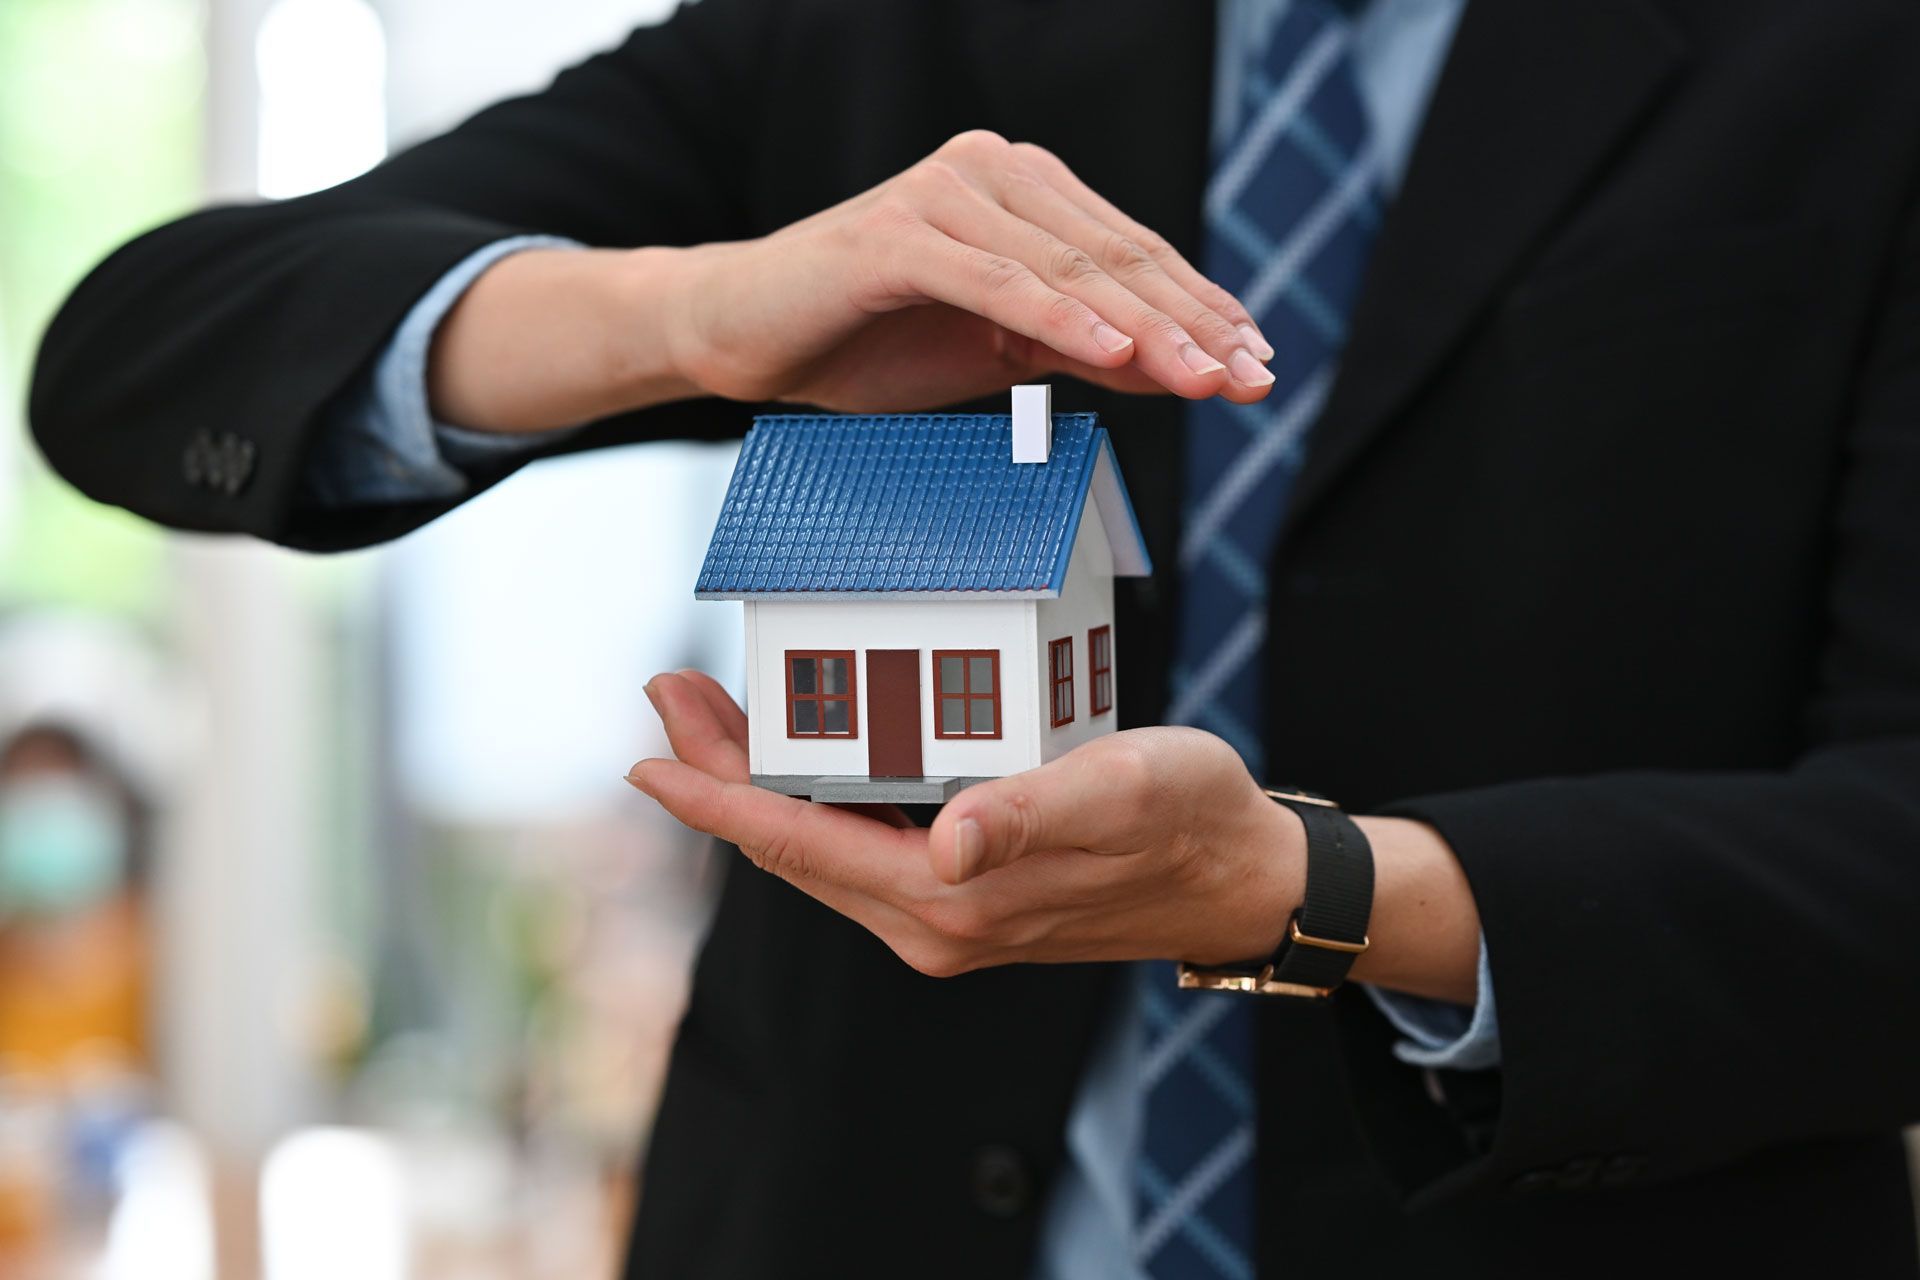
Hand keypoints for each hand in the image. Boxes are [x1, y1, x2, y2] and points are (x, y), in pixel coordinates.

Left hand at [624, 670, 1302, 976]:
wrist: (1241, 875)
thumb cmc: (1189, 820)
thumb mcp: (1120, 791)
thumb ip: (1029, 814)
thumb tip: (945, 843)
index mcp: (952, 899)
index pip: (800, 845)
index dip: (716, 800)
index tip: (647, 756)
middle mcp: (932, 921)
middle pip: (792, 845)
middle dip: (720, 774)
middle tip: (671, 689)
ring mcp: (945, 914)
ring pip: (821, 845)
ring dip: (761, 781)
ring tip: (714, 708)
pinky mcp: (964, 894)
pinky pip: (862, 844)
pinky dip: (817, 793)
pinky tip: (808, 746)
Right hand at [667, 130, 1278, 411]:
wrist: (745, 333)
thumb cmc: (865, 340)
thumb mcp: (995, 350)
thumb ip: (1081, 346)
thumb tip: (1185, 367)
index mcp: (1021, 191)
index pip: (1132, 253)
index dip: (1202, 309)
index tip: (1259, 364)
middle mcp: (991, 174)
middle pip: (1115, 256)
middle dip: (1192, 324)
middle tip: (1250, 379)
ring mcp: (943, 196)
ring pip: (1067, 267)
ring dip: (1142, 327)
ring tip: (1203, 375)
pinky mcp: (897, 233)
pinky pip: (994, 278)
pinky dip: (1056, 315)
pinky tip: (1109, 351)